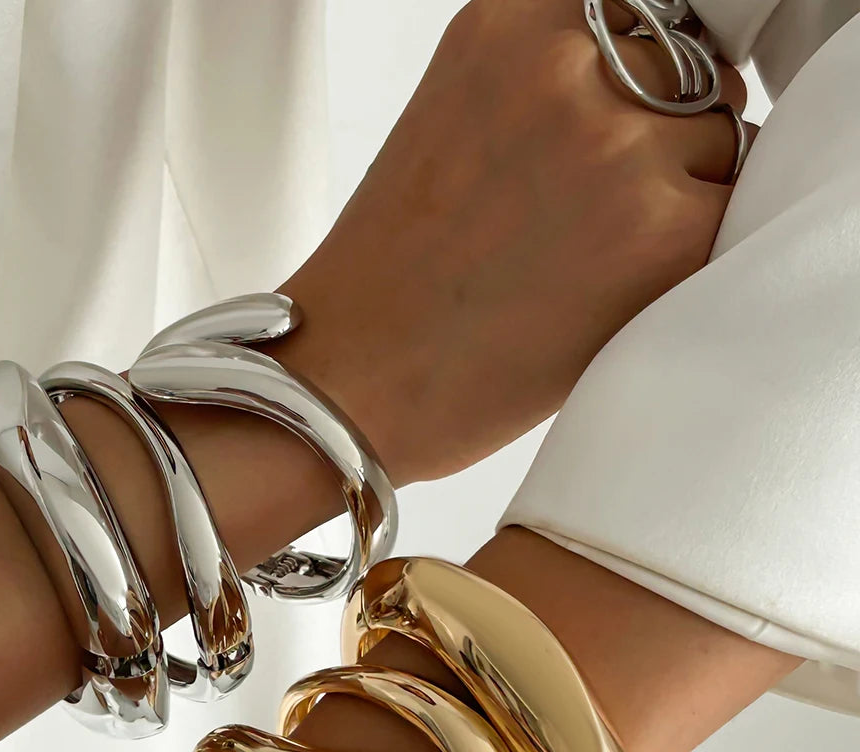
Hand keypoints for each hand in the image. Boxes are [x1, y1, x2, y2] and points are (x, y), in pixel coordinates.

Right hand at [278, 0, 745, 482]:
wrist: (350, 385)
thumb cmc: (394, 281)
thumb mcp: (458, 124)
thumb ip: (550, 84)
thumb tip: (650, 92)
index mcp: (507, 22)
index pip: (643, 21)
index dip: (631, 88)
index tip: (597, 142)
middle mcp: (565, 64)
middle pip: (692, 78)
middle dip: (658, 143)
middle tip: (578, 224)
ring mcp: (617, 143)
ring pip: (719, 148)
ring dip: (675, 203)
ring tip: (581, 266)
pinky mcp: (662, 229)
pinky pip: (731, 219)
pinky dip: (685, 262)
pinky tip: (606, 297)